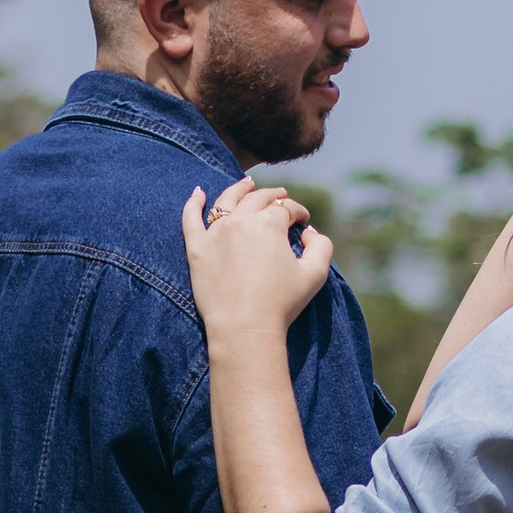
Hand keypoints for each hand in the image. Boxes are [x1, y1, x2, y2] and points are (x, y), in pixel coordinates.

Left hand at [182, 180, 333, 339]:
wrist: (245, 329)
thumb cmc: (282, 304)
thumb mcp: (315, 274)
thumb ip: (322, 246)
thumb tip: (309, 231)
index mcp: (270, 223)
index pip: (286, 209)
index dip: (298, 212)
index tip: (302, 222)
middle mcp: (241, 220)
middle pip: (259, 199)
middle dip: (274, 196)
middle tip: (281, 197)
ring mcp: (216, 232)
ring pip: (227, 200)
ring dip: (239, 189)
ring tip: (247, 184)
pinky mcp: (196, 248)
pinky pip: (191, 218)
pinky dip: (194, 202)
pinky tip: (198, 192)